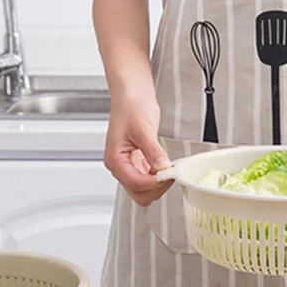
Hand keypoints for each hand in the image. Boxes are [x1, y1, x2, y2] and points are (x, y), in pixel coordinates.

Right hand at [103, 91, 172, 206]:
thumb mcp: (143, 129)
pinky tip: (166, 166)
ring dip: (159, 183)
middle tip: (171, 172)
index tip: (170, 174)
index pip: (136, 183)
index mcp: (115, 160)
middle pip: (140, 193)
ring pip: (145, 190)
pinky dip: (160, 177)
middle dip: (157, 187)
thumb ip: (153, 152)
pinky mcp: (139, 163)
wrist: (132, 93)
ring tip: (169, 168)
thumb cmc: (130, 105)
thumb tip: (162, 168)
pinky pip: (150, 179)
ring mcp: (129, 166)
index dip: (155, 182)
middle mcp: (120, 166)